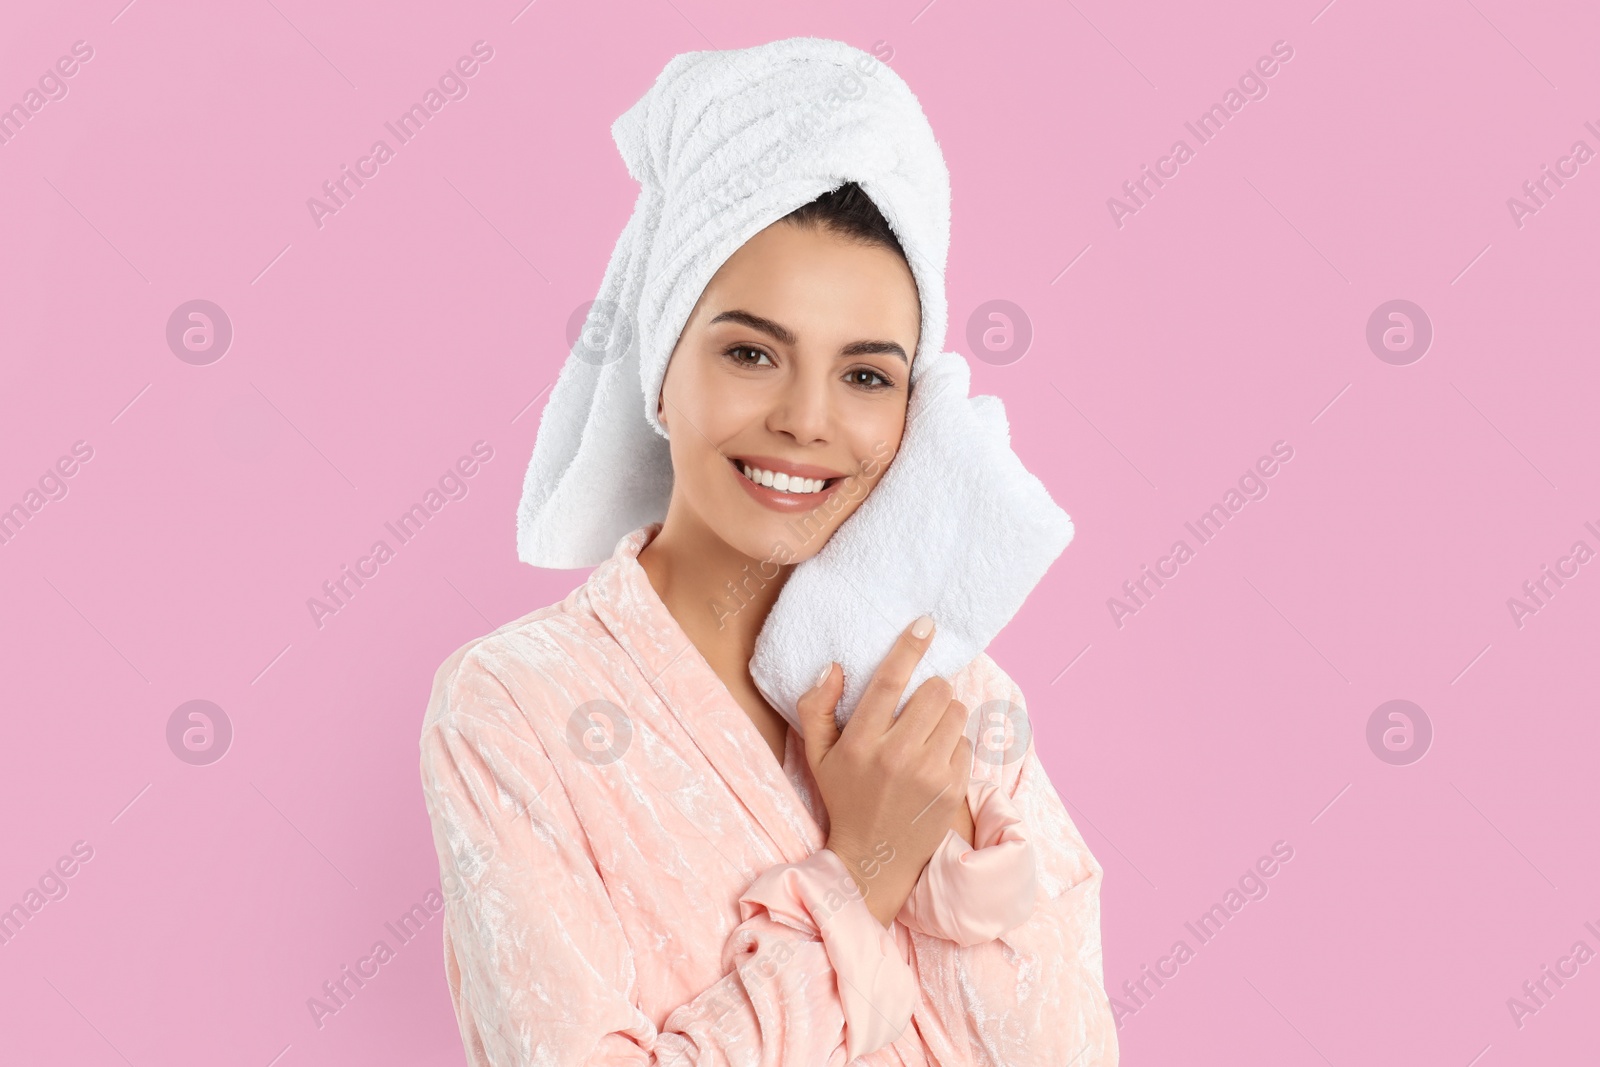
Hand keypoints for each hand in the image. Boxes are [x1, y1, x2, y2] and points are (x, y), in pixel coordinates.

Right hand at [798, 615, 972, 927]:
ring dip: (944, 714)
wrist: (875, 859)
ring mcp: (929, 774)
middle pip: (934, 691)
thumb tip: (833, 667)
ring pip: (955, 712)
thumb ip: (816, 708)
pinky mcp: (954, 789)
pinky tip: (934, 760)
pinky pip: (966, 742)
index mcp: (861, 744)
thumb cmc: (845, 799)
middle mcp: (897, 757)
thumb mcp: (816, 756)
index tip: (926, 623)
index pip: (888, 682)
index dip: (909, 647)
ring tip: (926, 733)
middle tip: (918, 704)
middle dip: (930, 688)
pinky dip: (953, 744)